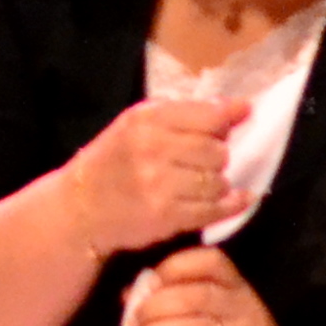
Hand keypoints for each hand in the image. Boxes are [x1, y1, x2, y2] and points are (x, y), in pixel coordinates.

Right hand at [63, 97, 246, 250]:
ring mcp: (159, 186)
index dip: (226, 121)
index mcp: (147, 119)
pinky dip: (232, 205)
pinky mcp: (165, 217)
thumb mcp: (140, 124)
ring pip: (218, 182)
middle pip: (217, 151)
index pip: (210, 116)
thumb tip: (244, 108)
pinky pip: (214, 210)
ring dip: (218, 183)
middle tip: (204, 162)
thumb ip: (190, 114)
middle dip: (217, 156)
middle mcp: (152, 149)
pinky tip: (238, 200)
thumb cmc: (115, 161)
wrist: (80, 208)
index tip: (234, 123)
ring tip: (203, 183)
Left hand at [128, 245, 297, 325]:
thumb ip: (180, 297)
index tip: (151, 284)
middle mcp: (245, 308)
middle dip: (155, 309)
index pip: (209, 262)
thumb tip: (128, 295)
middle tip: (134, 325)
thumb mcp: (220, 311)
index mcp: (236, 286)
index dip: (174, 267)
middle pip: (195, 297)